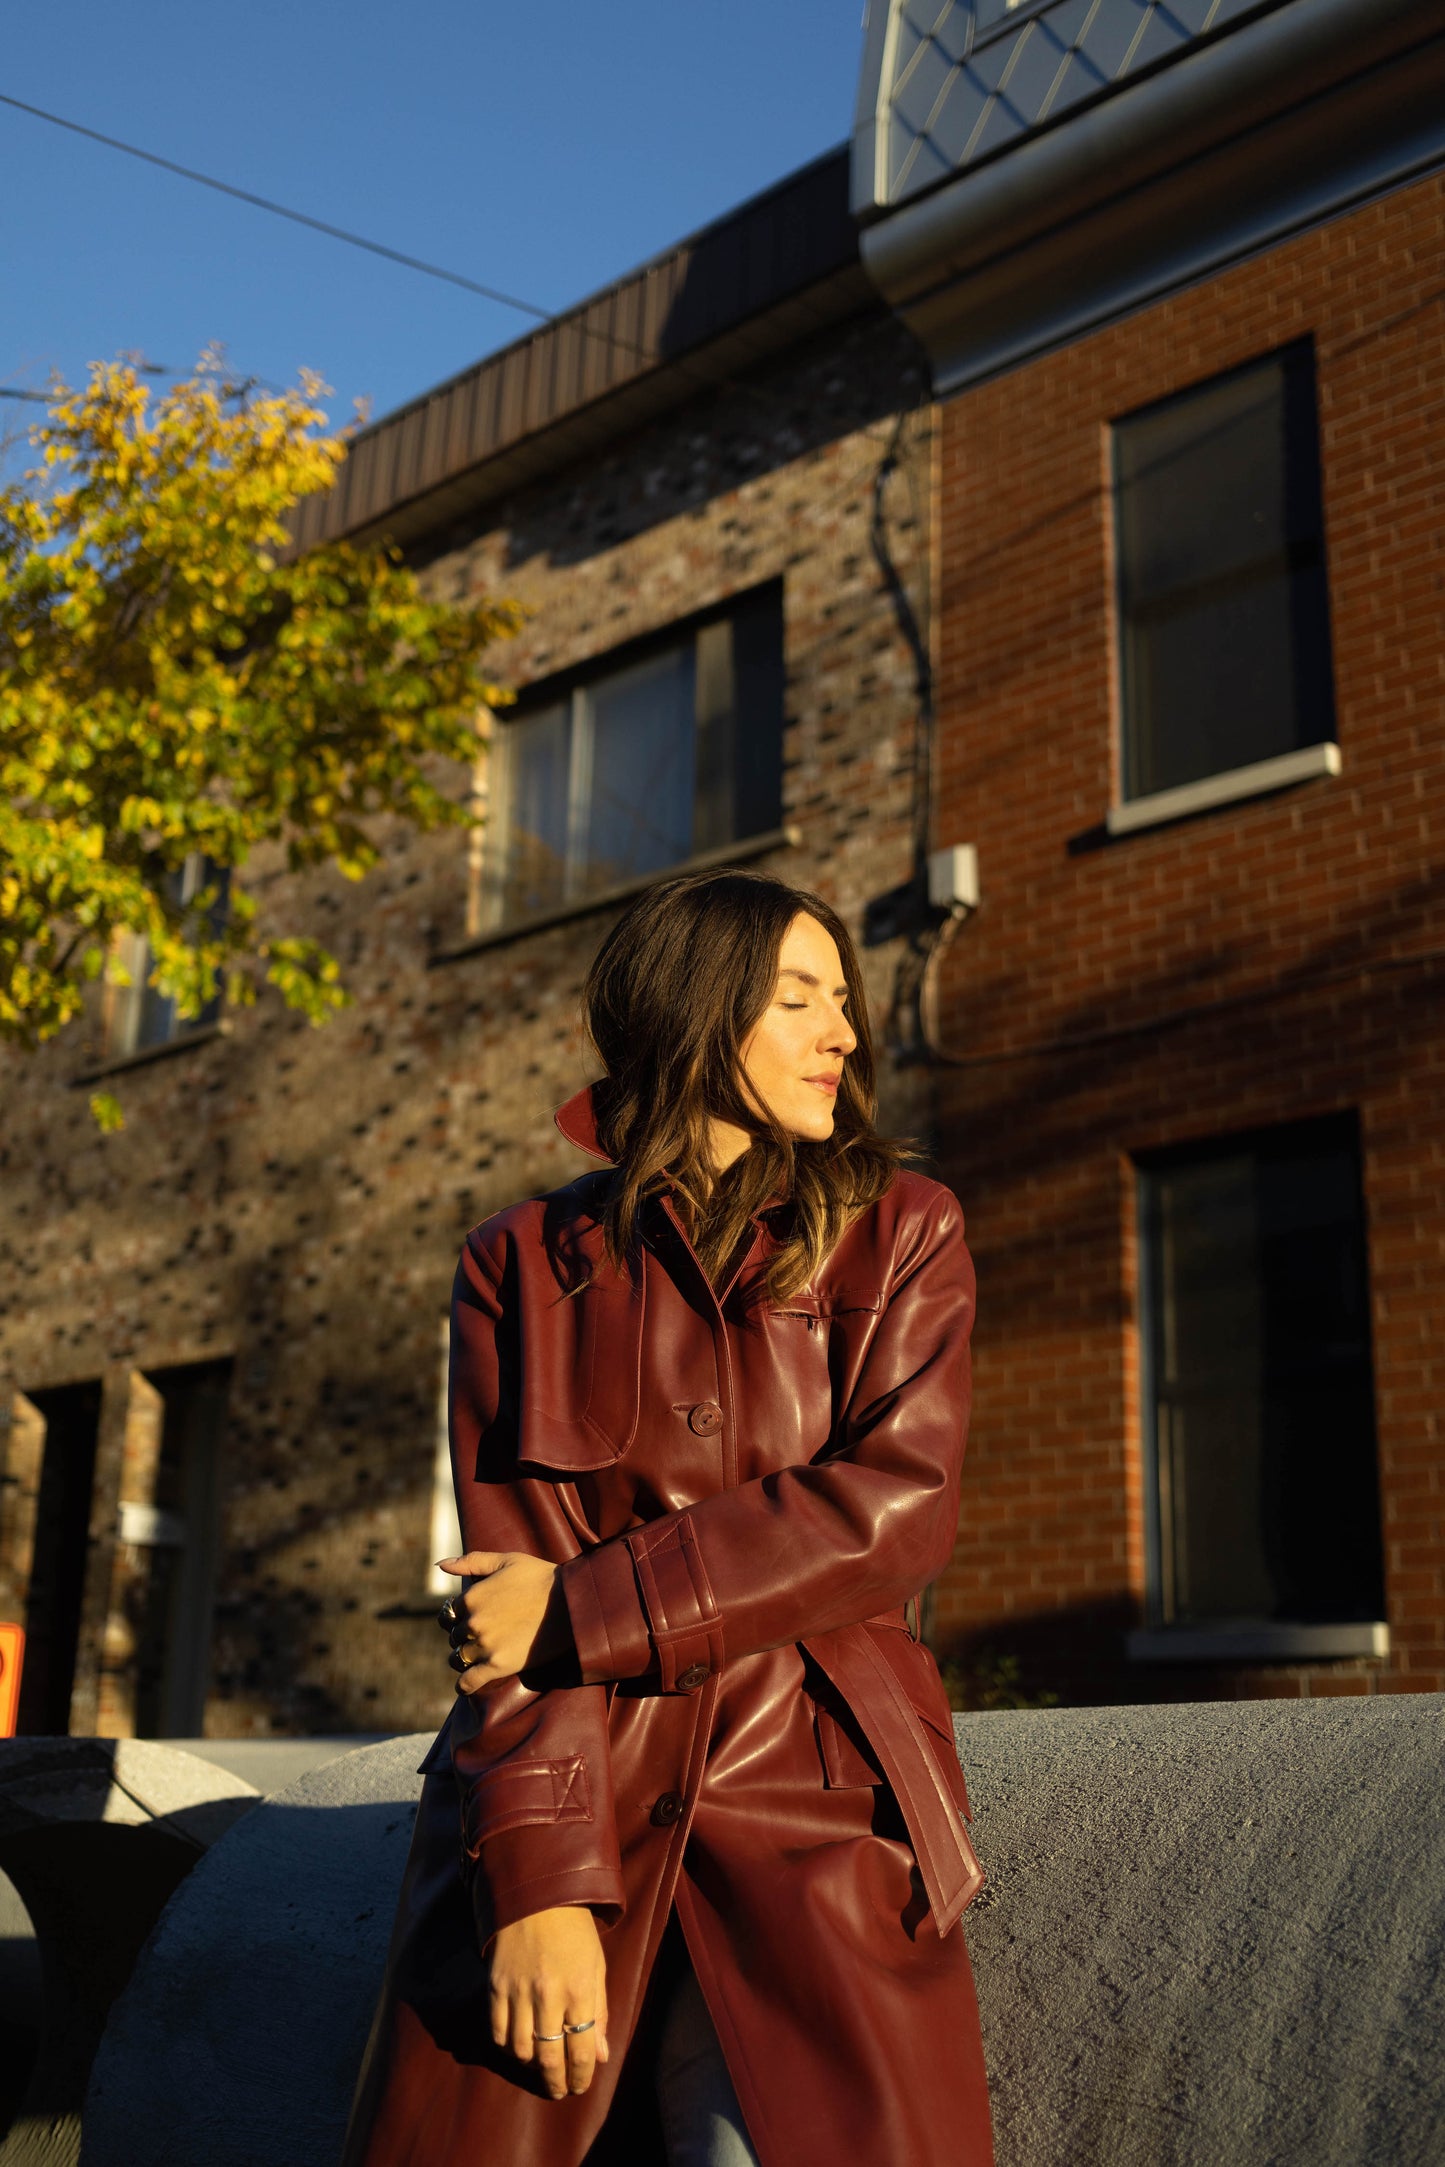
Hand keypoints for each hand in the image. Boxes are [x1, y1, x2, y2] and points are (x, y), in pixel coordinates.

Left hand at [437, 1550, 572, 1692]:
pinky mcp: (498, 1666)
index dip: (458, 1616)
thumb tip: (440, 1564)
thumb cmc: (540, 1576)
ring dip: (464, 1658)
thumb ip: (471, 1561)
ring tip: (475, 1657)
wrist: (571, 1601)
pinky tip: (466, 1684)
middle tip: (481, 1636)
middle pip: (455, 1636)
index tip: (471, 1619)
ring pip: (459, 1658)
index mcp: (471, 1597)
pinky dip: (464, 1685)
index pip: (449, 1613)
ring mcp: (485, 1646)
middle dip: (463, 1636)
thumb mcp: (506, 1560)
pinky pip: (469, 1682)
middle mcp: (473, 1623)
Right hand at [488, 1905, 609, 2098]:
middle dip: (556, 2081)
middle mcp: (548, 1994)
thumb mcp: (596, 1965)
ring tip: (540, 2065)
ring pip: (521, 2050)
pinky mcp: (495, 1986)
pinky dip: (508, 2046)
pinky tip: (519, 2045)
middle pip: (549, 2057)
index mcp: (579, 1989)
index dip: (580, 2077)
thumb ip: (600, 2012)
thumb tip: (600, 2056)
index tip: (580, 2086)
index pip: (580, 2051)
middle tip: (559, 2090)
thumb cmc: (574, 1930)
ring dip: (532, 2065)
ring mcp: (518, 1991)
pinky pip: (498, 2032)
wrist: (535, 1894)